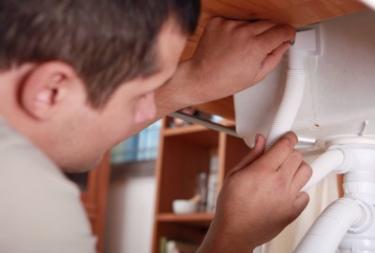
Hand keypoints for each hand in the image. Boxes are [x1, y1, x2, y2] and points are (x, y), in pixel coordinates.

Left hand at [183, 18, 295, 104]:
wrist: (200, 77)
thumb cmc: (226, 81)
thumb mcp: (257, 75)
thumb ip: (275, 57)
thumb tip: (284, 44)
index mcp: (256, 47)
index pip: (283, 30)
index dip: (288, 34)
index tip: (287, 36)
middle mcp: (243, 32)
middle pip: (269, 23)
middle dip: (270, 33)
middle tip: (262, 47)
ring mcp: (229, 25)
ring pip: (251, 23)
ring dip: (251, 32)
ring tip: (240, 49)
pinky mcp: (218, 22)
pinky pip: (234, 22)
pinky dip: (234, 31)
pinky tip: (229, 44)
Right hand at [198, 132, 311, 252]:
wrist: (235, 232)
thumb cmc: (231, 206)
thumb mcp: (234, 174)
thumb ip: (251, 156)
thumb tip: (260, 141)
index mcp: (262, 171)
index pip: (285, 145)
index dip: (287, 137)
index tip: (287, 136)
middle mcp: (279, 183)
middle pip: (298, 156)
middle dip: (289, 153)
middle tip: (280, 156)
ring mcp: (288, 198)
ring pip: (307, 172)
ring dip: (297, 168)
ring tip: (286, 172)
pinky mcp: (294, 211)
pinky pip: (306, 193)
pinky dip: (299, 189)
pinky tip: (286, 190)